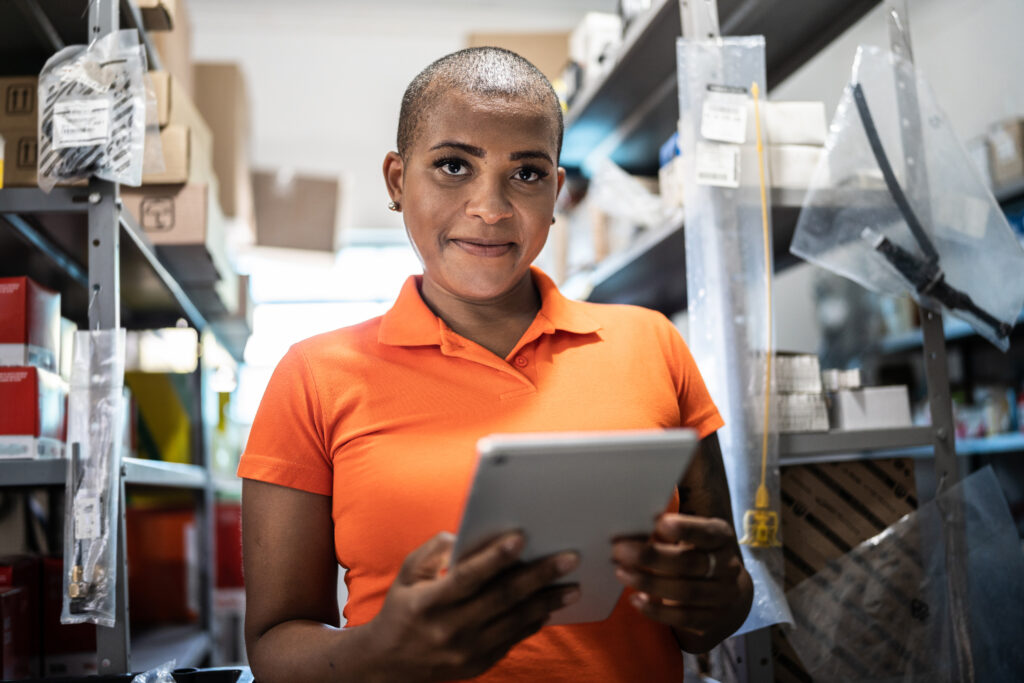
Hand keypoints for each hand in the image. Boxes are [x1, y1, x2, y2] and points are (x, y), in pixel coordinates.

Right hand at [366, 531, 580, 681]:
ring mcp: (467, 650)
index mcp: (430, 602)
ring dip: (548, 602)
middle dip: (539, 575)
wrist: (389, 663)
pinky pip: (513, 639)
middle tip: (569, 558)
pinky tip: (550, 606)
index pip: (468, 577)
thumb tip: (466, 536)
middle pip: (502, 598)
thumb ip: (435, 550)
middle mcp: (450, 628)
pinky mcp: (479, 664)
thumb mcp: (408, 573)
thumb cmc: (403, 608)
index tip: (521, 537)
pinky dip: (534, 621)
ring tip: (573, 586)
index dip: (495, 557)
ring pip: (516, 621)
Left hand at [611, 514, 751, 650]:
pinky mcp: (711, 619)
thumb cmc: (698, 553)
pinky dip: (656, 610)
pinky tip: (636, 599)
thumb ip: (670, 530)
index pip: (705, 533)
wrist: (728, 590)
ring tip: (622, 573)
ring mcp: (722, 596)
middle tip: (620, 550)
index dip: (684, 529)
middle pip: (688, 563)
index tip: (658, 524)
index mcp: (721, 538)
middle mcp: (727, 567)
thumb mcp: (694, 536)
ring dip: (649, 582)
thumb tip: (634, 523)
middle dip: (651, 557)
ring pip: (684, 592)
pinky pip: (683, 617)